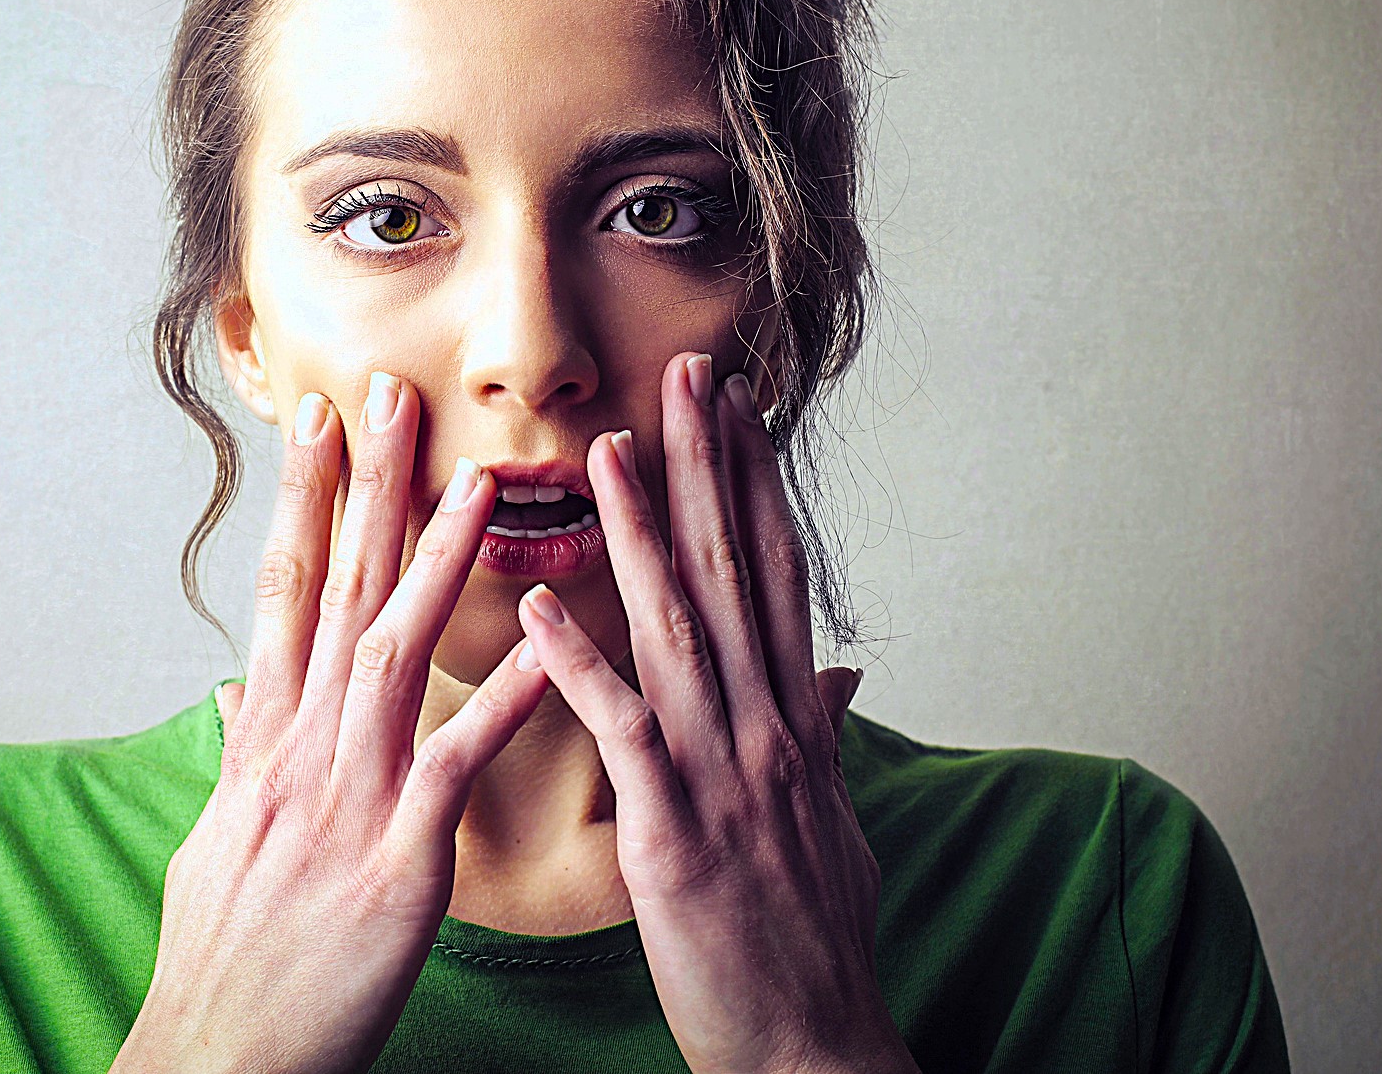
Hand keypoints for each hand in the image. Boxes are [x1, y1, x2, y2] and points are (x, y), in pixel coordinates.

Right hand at [113, 373, 550, 1073]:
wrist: (215, 1060)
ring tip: (478, 480)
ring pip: (394, 650)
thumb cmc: (224, 960)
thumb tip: (241, 696)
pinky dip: (509, 698)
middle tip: (389, 394)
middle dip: (363, 487)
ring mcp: (347, 797)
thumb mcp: (219, 841)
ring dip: (435, 560)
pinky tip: (556, 645)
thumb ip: (242, 756)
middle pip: (335, 592)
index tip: (320, 422)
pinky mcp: (400, 857)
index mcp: (265, 740)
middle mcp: (299, 748)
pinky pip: (461, 763)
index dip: (303, 502)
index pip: (285, 593)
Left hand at [515, 352, 920, 1073]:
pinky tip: (542, 603)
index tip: (734, 407)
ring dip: (643, 535)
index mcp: (795, 720)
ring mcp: (724, 775)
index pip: (775, 574)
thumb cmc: (812, 937)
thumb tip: (840, 676)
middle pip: (736, 574)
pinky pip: (623, 732)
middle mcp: (767, 728)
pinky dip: (581, 664)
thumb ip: (828, 735)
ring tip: (605, 452)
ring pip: (680, 631)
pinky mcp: (674, 831)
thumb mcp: (834, 821)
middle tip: (686, 376)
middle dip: (710, 470)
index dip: (756, 483)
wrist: (811, 1045)